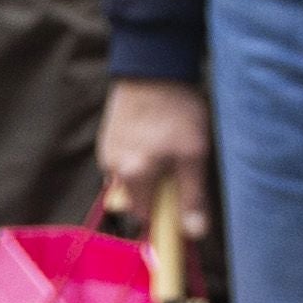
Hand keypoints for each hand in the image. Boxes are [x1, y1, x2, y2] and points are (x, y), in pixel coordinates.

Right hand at [100, 76, 215, 240]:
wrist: (152, 69)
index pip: (145, 217)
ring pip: (129, 180)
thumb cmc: (176, 111)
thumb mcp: (193, 155)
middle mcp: (113, 168)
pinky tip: (155, 140)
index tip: (181, 212)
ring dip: (148, 176)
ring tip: (169, 151)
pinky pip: (123, 162)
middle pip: (135, 199)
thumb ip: (191, 196)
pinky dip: (139, 159)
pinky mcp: (108, 138)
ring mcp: (108, 152)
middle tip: (180, 173)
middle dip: (156, 195)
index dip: (164, 217)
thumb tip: (194, 233)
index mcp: (133, 176)